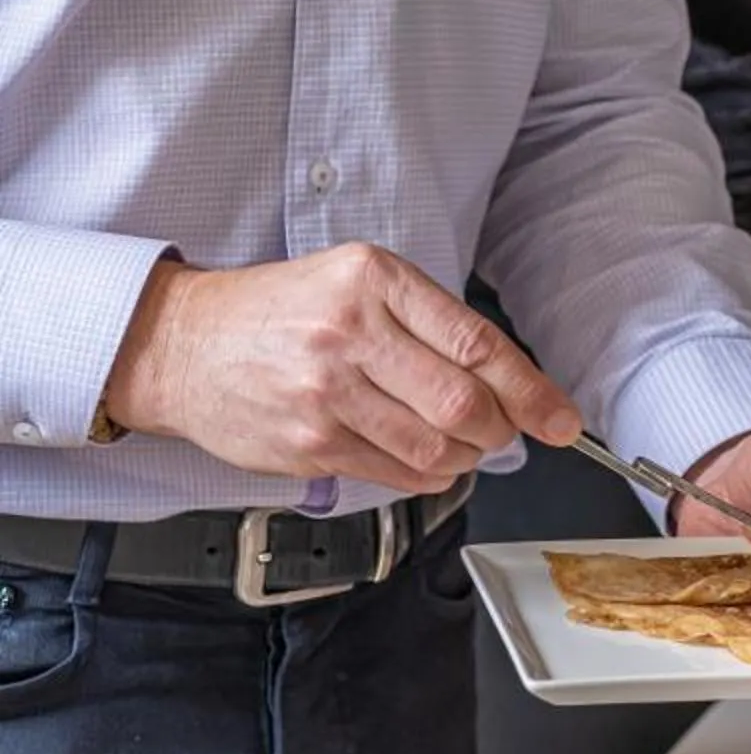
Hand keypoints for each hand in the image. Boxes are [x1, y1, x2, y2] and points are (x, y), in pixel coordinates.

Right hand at [101, 245, 582, 495]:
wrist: (186, 345)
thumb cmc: (281, 312)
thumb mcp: (357, 281)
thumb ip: (430, 323)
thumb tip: (510, 383)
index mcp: (374, 280)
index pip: (476, 343)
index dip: (531, 389)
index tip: (561, 417)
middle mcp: (350, 333)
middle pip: (464, 403)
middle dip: (501, 428)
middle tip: (503, 431)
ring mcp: (326, 393)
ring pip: (435, 447)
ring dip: (465, 456)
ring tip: (457, 443)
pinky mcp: (309, 443)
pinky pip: (396, 473)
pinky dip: (425, 473)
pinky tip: (417, 455)